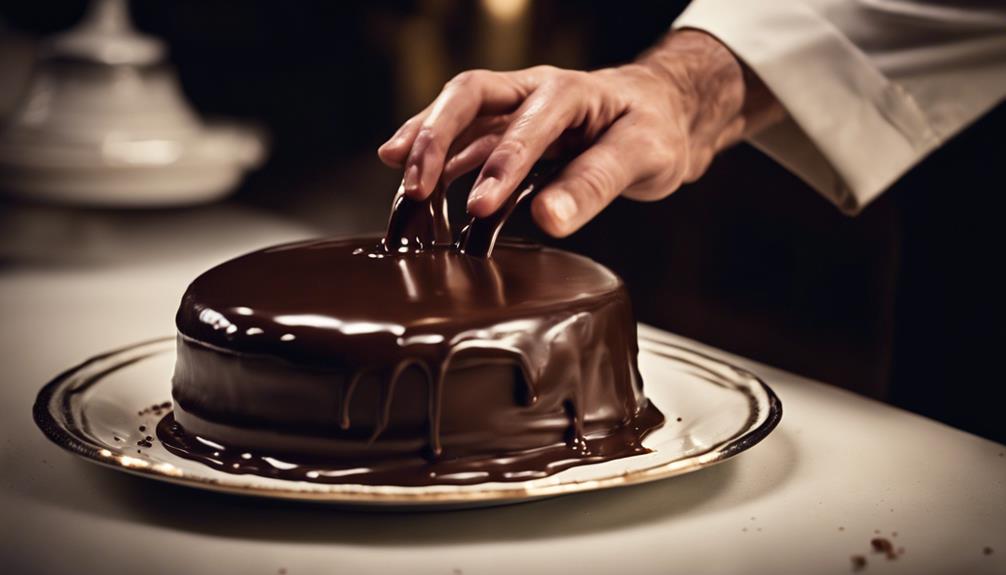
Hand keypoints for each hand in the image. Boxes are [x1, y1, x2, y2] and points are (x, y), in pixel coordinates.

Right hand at [378, 30, 779, 236]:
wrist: (663, 112)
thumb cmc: (655, 129)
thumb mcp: (644, 155)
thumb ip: (596, 184)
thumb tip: (548, 220)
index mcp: (568, 92)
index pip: (526, 122)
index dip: (501, 164)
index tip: (481, 208)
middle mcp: (532, 92)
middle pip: (470, 96)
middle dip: (437, 138)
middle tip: (415, 186)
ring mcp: (515, 110)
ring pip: (458, 115)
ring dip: (426, 146)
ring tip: (403, 186)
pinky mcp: (507, 133)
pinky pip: (465, 142)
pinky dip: (439, 163)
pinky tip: (416, 189)